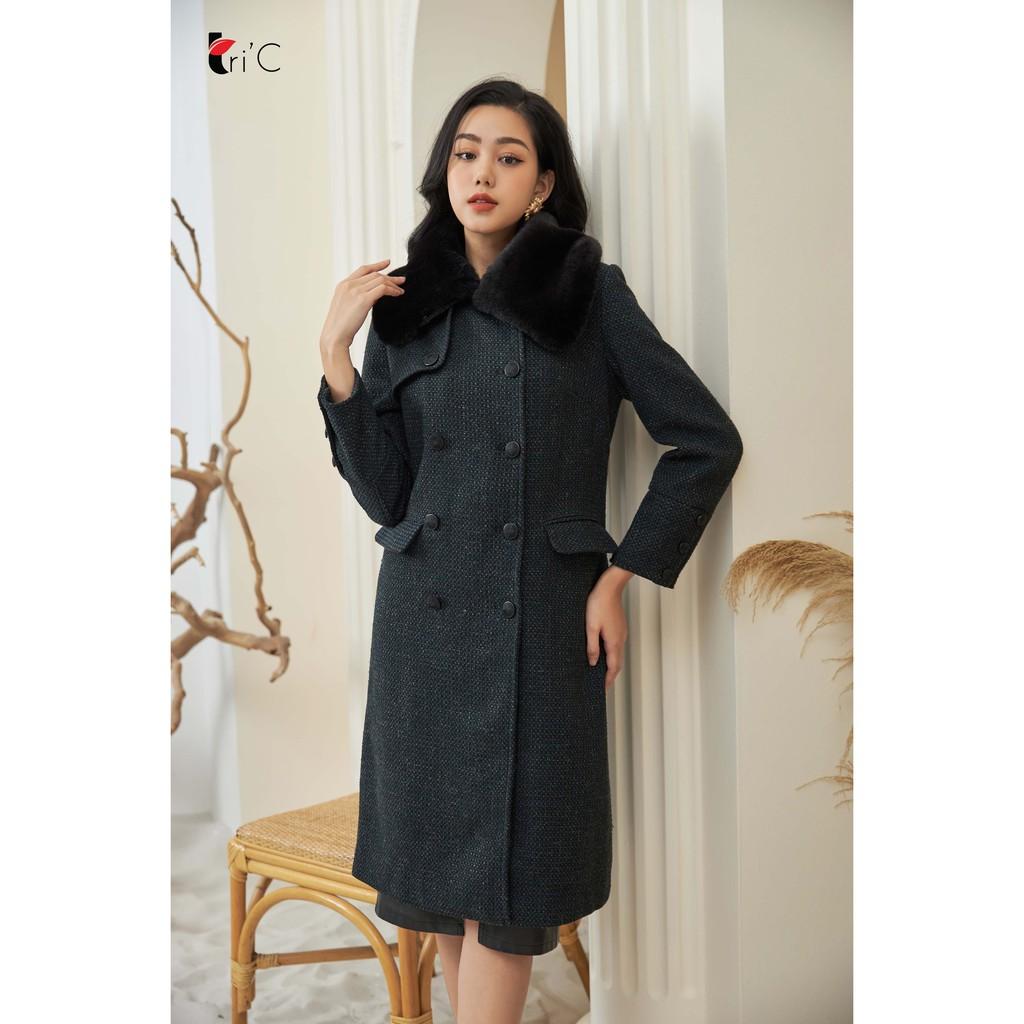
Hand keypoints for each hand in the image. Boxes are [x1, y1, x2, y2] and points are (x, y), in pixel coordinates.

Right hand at [319, 259, 405, 380]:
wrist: (335, 336)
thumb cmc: (340, 327)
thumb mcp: (347, 307)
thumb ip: (358, 297)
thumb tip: (375, 295)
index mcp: (343, 285)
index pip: (363, 270)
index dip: (377, 265)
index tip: (388, 262)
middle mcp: (349, 284)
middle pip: (374, 274)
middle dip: (389, 276)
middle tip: (401, 280)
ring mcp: (355, 290)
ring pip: (380, 280)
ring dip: (393, 284)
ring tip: (401, 290)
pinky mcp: (363, 299)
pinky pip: (383, 289)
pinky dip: (392, 290)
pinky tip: (398, 294)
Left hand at [585, 568, 631, 689]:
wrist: (610, 586)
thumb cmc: (599, 603)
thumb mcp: (590, 626)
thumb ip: (592, 646)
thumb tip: (592, 662)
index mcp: (614, 642)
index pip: (613, 667)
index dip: (608, 680)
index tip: (603, 689)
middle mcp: (620, 639)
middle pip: (617, 663)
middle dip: (611, 675)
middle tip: (603, 685)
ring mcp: (621, 632)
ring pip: (618, 654)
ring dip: (612, 665)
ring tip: (602, 672)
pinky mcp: (619, 627)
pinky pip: (617, 645)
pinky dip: (612, 654)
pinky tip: (604, 654)